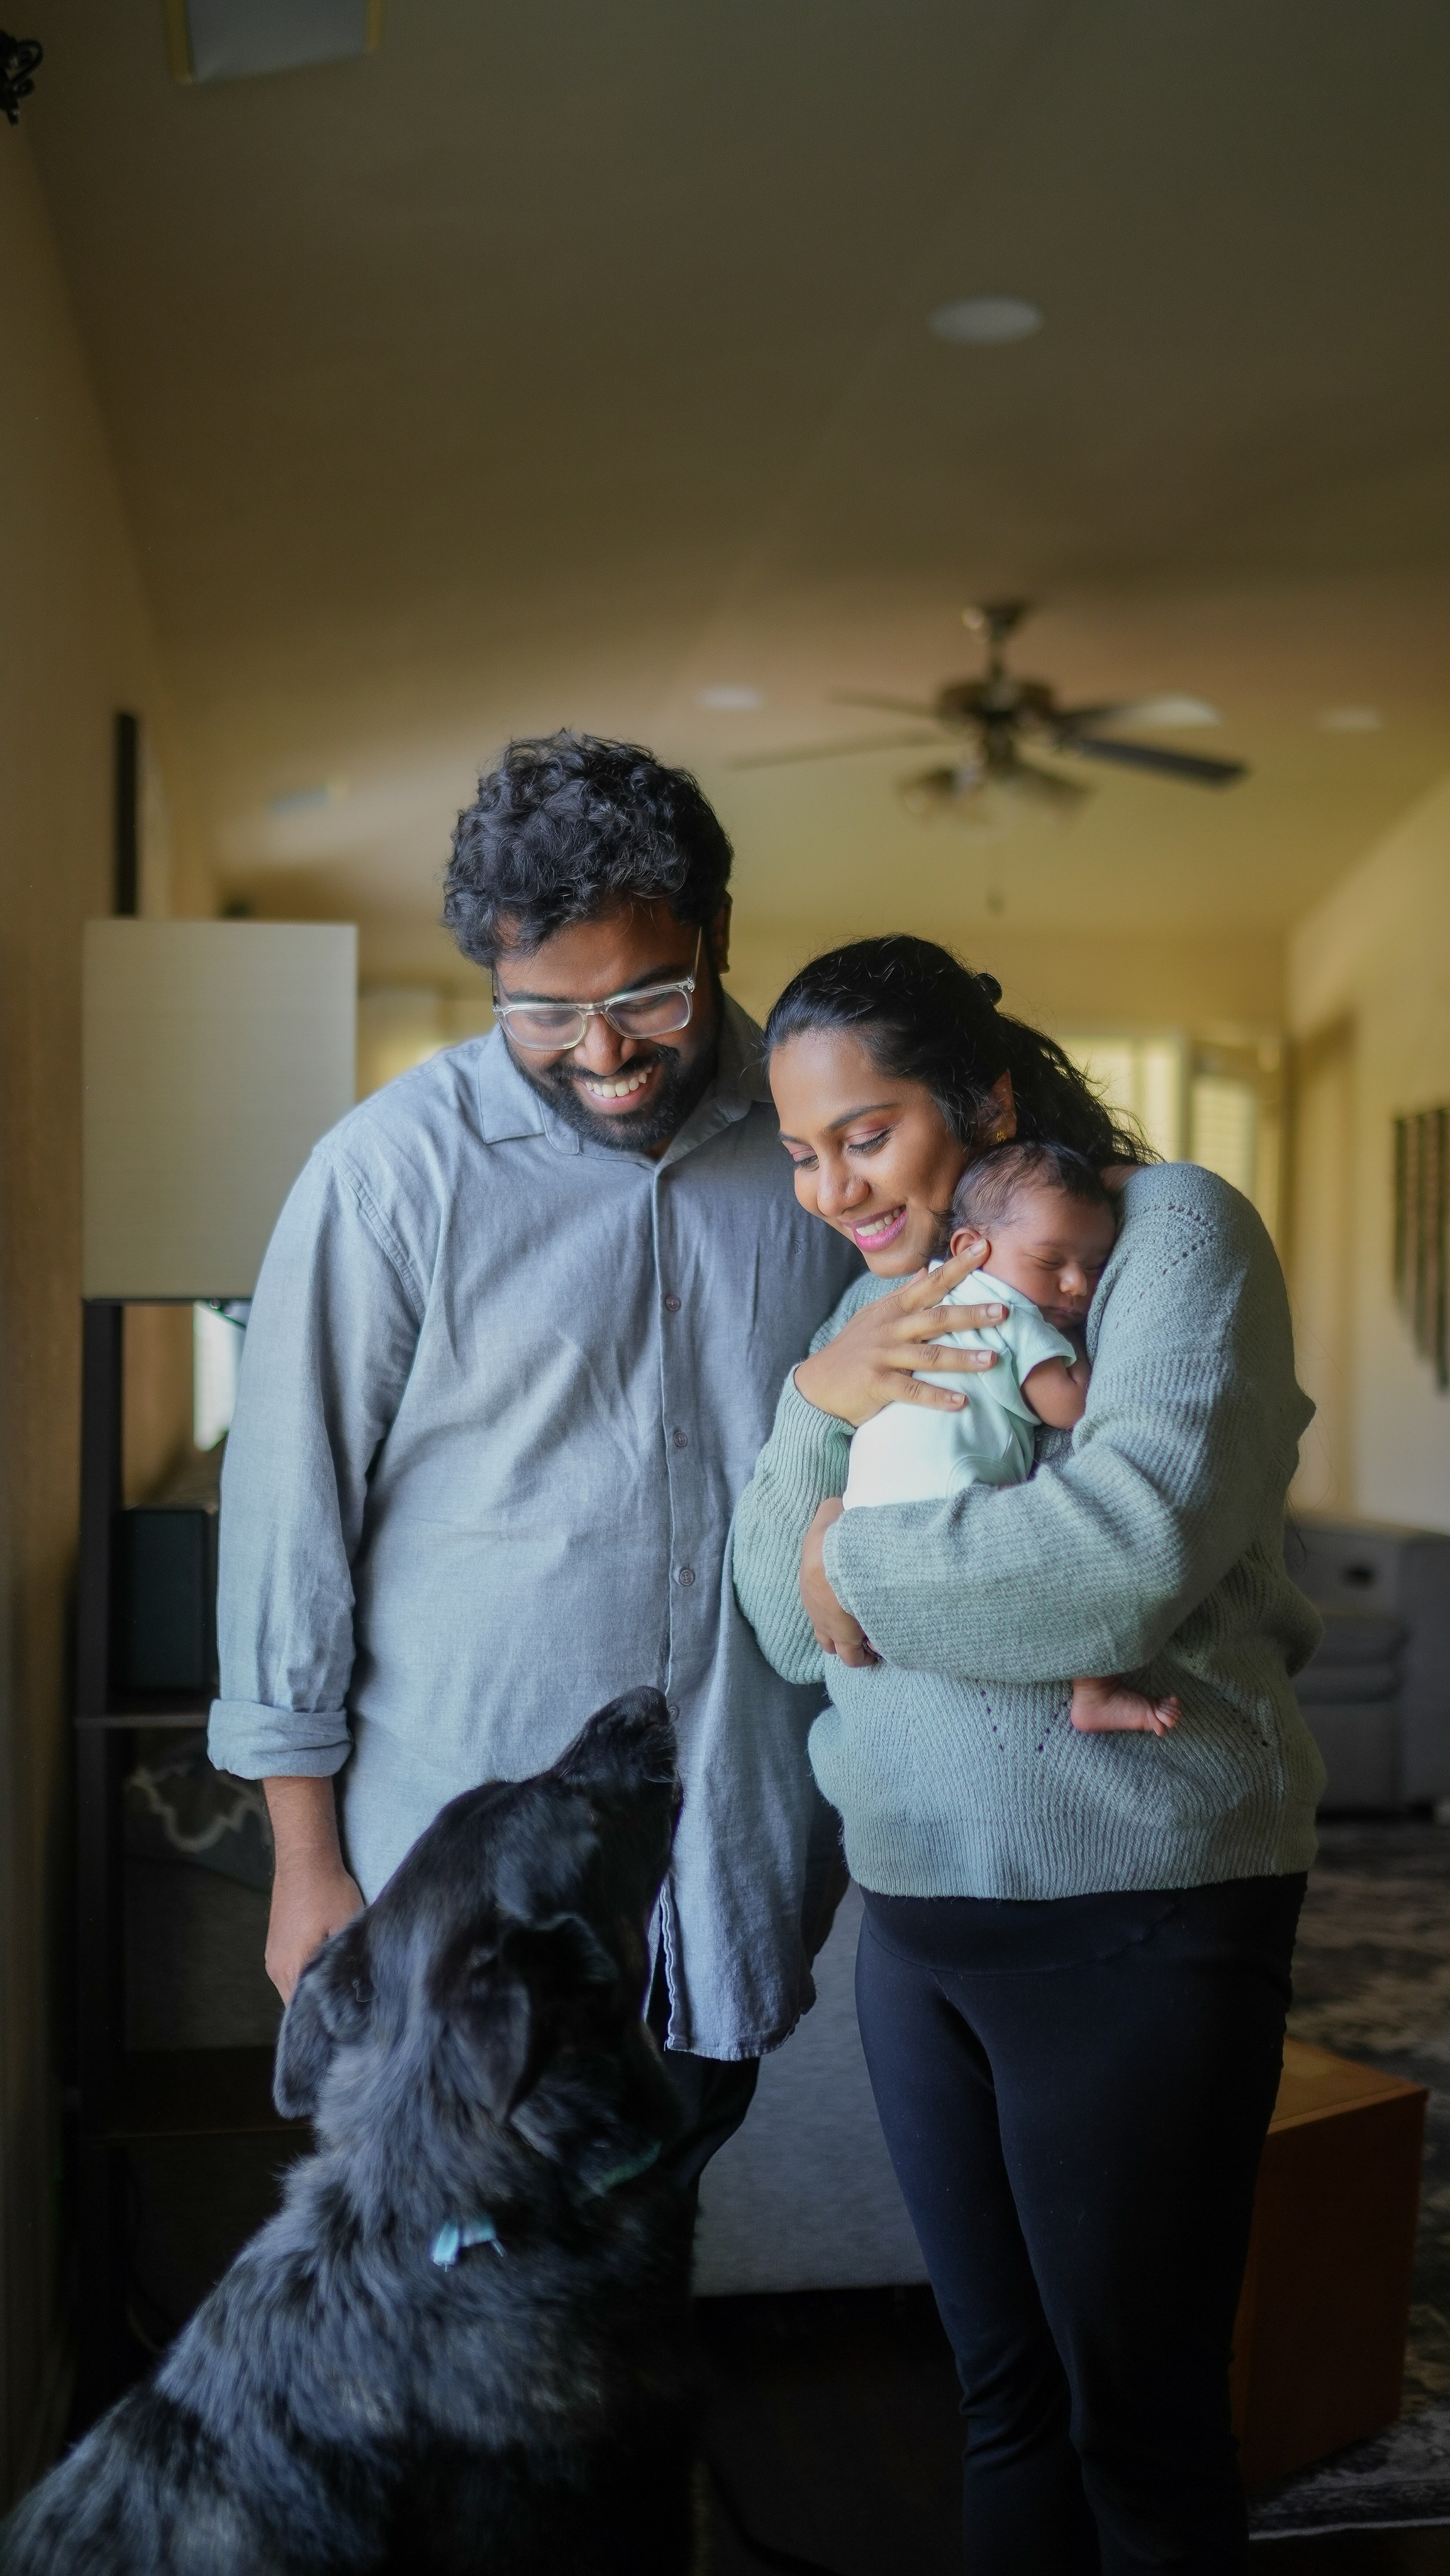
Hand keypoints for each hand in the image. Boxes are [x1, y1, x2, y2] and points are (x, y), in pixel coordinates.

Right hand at [262, 1775, 363, 2002]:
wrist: (305, 1857)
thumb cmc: (328, 1890)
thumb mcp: (347, 1926)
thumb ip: (349, 1963)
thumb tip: (361, 1993)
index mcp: (291, 1968)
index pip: (305, 2013)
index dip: (328, 2020)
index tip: (350, 2026)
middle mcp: (275, 1968)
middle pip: (297, 2004)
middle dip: (321, 2009)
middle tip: (351, 2014)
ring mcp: (273, 1957)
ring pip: (294, 1988)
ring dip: (314, 1991)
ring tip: (342, 1995)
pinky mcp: (276, 1945)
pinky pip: (291, 1972)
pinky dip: (307, 1975)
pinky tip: (328, 1970)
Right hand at [793, 1242, 1005, 1427]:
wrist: (817, 1383)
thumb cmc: (853, 1348)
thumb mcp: (875, 1315)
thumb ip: (904, 1293)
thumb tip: (928, 1269)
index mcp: (894, 1309)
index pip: (931, 1282)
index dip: (958, 1266)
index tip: (984, 1248)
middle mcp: (891, 1328)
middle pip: (936, 1317)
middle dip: (971, 1313)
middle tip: (1003, 1311)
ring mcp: (884, 1356)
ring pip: (929, 1355)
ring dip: (962, 1357)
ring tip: (993, 1358)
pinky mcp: (878, 1384)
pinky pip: (912, 1390)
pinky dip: (937, 1396)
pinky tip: (962, 1402)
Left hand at [800, 1500, 877, 1666]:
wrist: (833, 1555)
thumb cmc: (834, 1532)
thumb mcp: (832, 1511)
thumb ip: (838, 1509)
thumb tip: (845, 1505)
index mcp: (812, 1580)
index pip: (820, 1600)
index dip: (836, 1604)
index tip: (853, 1603)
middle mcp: (815, 1607)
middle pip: (824, 1628)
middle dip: (841, 1629)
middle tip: (862, 1626)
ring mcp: (827, 1625)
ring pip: (835, 1646)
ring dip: (852, 1643)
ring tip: (872, 1640)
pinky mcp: (845, 1638)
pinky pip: (853, 1657)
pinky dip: (865, 1655)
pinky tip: (879, 1650)